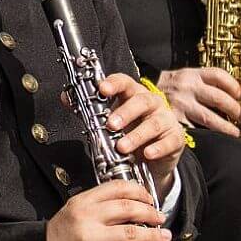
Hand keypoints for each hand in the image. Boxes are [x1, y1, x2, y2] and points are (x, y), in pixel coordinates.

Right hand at [44, 181, 169, 240]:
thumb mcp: (71, 214)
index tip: (148, 198)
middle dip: (150, 212)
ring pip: (132, 233)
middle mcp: (87, 217)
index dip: (138, 191)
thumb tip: (127, 207)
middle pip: (128, 208)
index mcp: (81, 202)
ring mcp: (92, 239)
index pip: (116, 188)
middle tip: (159, 217)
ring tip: (163, 236)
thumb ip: (96, 208)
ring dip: (153, 234)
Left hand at [96, 73, 187, 195]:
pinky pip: (168, 141)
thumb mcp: (110, 121)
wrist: (152, 158)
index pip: (125, 82)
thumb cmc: (129, 133)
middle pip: (141, 100)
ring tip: (121, 146)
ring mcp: (165, 120)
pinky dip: (157, 148)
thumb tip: (65, 97)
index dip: (114, 84)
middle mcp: (151, 104)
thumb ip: (89, 109)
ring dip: (136, 135)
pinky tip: (146, 154)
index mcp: (133, 95)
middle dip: (125, 112)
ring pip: (154, 123)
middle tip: (110, 124)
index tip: (101, 89)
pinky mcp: (175, 139)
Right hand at [156, 66, 240, 135]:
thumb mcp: (185, 76)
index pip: (218, 76)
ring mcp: (181, 104)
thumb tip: (232, 92)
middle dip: (235, 109)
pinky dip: (208, 135)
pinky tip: (215, 138)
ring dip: (226, 127)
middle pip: (219, 98)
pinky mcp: (175, 119)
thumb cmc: (169, 87)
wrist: (140, 94)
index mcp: (192, 74)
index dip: (233, 86)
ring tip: (234, 132)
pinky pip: (195, 129)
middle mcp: (188, 87)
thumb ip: (204, 81)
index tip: (240, 95)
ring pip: (210, 118)